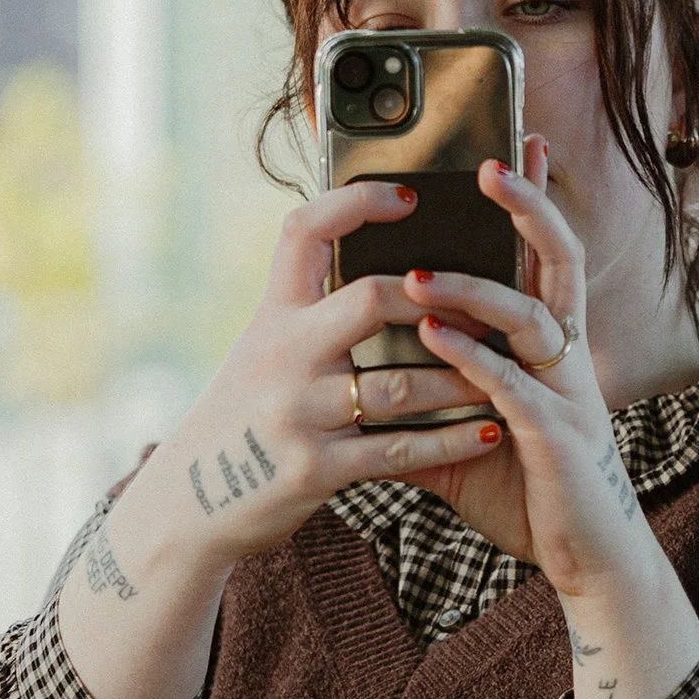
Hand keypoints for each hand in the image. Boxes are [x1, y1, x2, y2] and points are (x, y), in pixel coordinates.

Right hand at [57, 179, 502, 698]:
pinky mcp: (314, 469)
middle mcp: (283, 354)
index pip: (304, 231)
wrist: (189, 502)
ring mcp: (298, 413)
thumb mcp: (261, 351)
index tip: (407, 196)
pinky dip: (450, 441)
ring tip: (508, 372)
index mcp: (272, 315)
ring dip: (462, 378)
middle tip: (486, 302)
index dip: (355, 204)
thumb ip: (310, 315)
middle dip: (435, 299)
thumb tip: (380, 275)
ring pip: (399, 384)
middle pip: (369, 300)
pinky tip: (489, 432)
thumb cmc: (242, 418)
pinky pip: (399, 450)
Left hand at [400, 153, 698, 698]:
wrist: (582, 558)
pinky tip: (434, 337)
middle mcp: (566, 358)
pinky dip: (475, 359)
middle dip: (528, 209)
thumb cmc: (526, 489)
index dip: (533, 200)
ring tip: (417, 274)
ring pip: (533, 321)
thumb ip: (417, 398)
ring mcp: (566, 395)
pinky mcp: (556, 439)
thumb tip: (351, 382)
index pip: (544, 256)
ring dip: (476, 291)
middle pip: (560, 263)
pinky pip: (515, 387)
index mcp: (549, 347)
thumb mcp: (461, 435)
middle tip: (491, 162)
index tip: (515, 144)